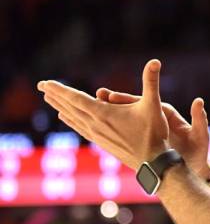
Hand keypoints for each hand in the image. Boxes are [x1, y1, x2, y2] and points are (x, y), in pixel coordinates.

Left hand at [37, 59, 168, 169]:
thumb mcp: (154, 104)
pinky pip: (80, 127)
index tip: (46, 82)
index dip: (60, 89)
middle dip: (55, 95)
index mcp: (104, 114)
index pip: (76, 98)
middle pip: (70, 107)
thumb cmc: (154, 133)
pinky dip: (70, 120)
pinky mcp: (101, 142)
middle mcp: (96, 124)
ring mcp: (97, 134)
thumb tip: (155, 61)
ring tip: (49, 99)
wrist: (152, 162)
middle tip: (41, 85)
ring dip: (60, 107)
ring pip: (73, 118)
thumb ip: (152, 82)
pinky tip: (66, 117)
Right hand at [95, 88, 209, 179]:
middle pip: (134, 107)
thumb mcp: (200, 135)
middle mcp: (157, 118)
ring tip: (92, 107)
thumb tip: (199, 101)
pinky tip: (97, 126)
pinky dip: (114, 127)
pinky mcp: (144, 138)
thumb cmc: (198, 150)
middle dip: (116, 102)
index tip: (113, 96)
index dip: (130, 99)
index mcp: (168, 114)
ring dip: (111, 113)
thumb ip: (199, 119)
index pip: (147, 103)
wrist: (194, 164)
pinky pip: (126, 130)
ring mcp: (149, 127)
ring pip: (127, 118)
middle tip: (99, 95)